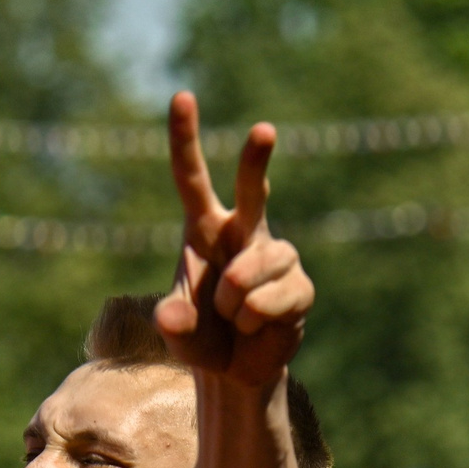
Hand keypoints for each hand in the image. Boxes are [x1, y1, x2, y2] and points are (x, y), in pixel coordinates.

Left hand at [153, 92, 312, 389]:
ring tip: (231, 318)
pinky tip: (255, 328)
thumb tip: (169, 318)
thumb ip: (171, 324)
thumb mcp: (177, 333)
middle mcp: (243, 231)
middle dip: (256, 161)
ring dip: (234, 302)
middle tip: (262, 130)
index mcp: (204, 228)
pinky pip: (272, 298)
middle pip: (252, 189)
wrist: (236, 370)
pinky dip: (255, 320)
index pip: (191, 177)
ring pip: (254, 266)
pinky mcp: (299, 285)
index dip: (185, 138)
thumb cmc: (200, 336)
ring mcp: (275, 255)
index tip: (182, 97)